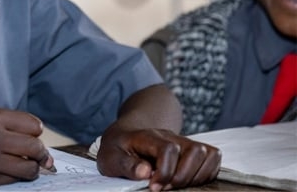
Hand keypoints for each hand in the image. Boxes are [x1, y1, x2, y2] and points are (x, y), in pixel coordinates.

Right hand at [0, 108, 53, 185]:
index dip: (35, 130)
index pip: (32, 125)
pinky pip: (14, 179)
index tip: (33, 134)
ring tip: (25, 163)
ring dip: (31, 166)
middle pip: (35, 147)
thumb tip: (38, 140)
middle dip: (39, 151)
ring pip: (29, 167)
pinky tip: (8, 169)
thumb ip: (7, 126)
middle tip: (36, 153)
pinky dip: (16, 176)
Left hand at [96, 126, 220, 190]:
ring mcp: (183, 142)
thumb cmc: (117, 150)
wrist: (124, 137)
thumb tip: (145, 172)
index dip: (165, 172)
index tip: (154, 187)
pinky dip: (206, 174)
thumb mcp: (110, 158)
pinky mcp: (192, 150)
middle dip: (183, 177)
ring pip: (208, 153)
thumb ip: (125, 165)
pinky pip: (213, 158)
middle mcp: (169, 136)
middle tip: (165, 188)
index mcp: (147, 136)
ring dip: (198, 176)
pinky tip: (188, 182)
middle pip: (195, 150)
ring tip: (177, 186)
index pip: (168, 148)